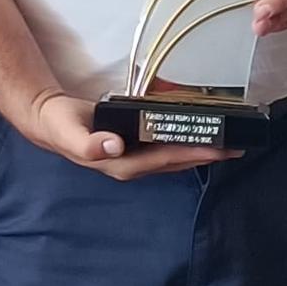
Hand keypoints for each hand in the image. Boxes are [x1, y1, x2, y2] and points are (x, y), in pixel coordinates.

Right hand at [24, 91, 237, 181]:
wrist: (50, 121)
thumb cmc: (59, 126)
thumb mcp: (68, 132)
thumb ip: (88, 144)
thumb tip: (114, 146)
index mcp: (121, 164)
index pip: (163, 160)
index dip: (191, 154)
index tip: (216, 149)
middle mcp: (132, 164)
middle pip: (176, 161)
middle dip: (206, 155)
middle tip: (237, 147)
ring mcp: (134, 156)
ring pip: (174, 156)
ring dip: (200, 151)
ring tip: (228, 144)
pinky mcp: (135, 145)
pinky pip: (166, 146)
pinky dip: (185, 141)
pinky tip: (199, 134)